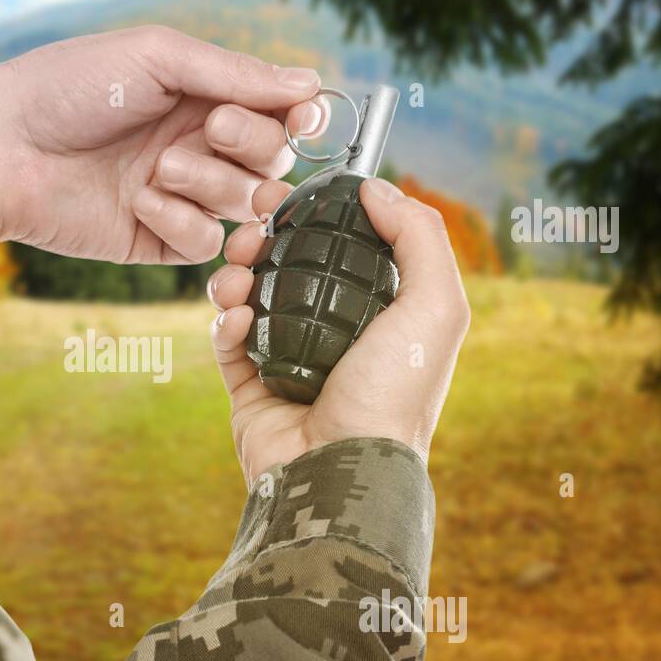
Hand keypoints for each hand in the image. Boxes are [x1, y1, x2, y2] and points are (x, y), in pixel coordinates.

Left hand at [0, 26, 328, 261]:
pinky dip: (181, 222)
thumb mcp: (157, 58)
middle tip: (209, 128)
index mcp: (201, 95)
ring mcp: (178, 195)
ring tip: (161, 167)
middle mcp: (198, 145)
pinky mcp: (154, 240)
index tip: (302, 117)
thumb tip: (312, 84)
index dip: (300, 117)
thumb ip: (235, 73)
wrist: (3, 149)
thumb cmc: (70, 87)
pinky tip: (141, 202)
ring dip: (213, 182)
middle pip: (273, 159)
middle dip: (252, 144)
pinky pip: (202, 243)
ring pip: (245, 203)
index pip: (278, 111)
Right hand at [209, 177, 469, 481]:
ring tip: (239, 271)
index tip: (291, 192)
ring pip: (251, 296)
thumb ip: (418, 236)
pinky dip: (225, 321)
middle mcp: (334, 334)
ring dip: (238, 273)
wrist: (341, 472)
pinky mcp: (250, 389)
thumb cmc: (395, 395)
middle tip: (254, 222)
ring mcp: (289, 361)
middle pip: (289, 265)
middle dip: (266, 235)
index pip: (343, 247)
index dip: (316, 214)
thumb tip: (376, 188)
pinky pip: (227, 341)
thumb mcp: (435, 307)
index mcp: (380, 314)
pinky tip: (236, 317)